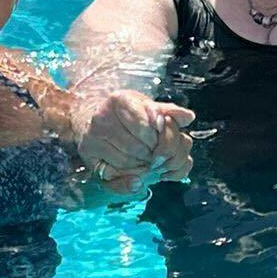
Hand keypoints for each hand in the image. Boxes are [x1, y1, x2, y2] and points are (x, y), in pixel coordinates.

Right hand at [80, 92, 194, 191]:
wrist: (92, 122)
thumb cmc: (126, 118)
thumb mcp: (148, 109)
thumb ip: (170, 113)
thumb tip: (188, 117)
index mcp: (121, 100)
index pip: (152, 127)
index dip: (164, 138)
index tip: (163, 139)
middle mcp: (103, 117)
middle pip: (142, 147)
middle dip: (156, 155)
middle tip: (156, 154)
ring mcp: (93, 136)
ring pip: (130, 162)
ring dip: (144, 167)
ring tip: (144, 161)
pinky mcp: (88, 154)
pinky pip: (116, 175)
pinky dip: (131, 177)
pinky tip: (134, 171)